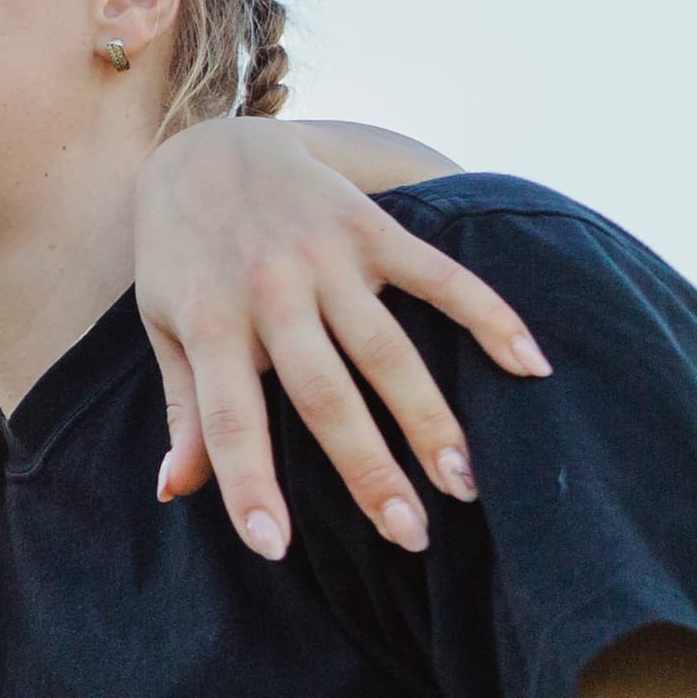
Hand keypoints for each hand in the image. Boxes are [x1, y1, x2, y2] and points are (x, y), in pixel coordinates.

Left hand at [134, 121, 548, 559]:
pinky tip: (531, 367)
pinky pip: (440, 276)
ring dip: (430, 417)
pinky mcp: (372, 228)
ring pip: (387, 349)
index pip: (227, 420)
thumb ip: (184, 408)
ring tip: (464, 484)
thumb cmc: (182, 256)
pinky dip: (490, 316)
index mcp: (209, 324)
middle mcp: (269, 293)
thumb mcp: (165, 326)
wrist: (208, 149)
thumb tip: (175, 491)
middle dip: (368, 470)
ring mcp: (326, 259)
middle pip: (325, 395)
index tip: (273, 547)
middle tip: (410, 537)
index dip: (247, 483)